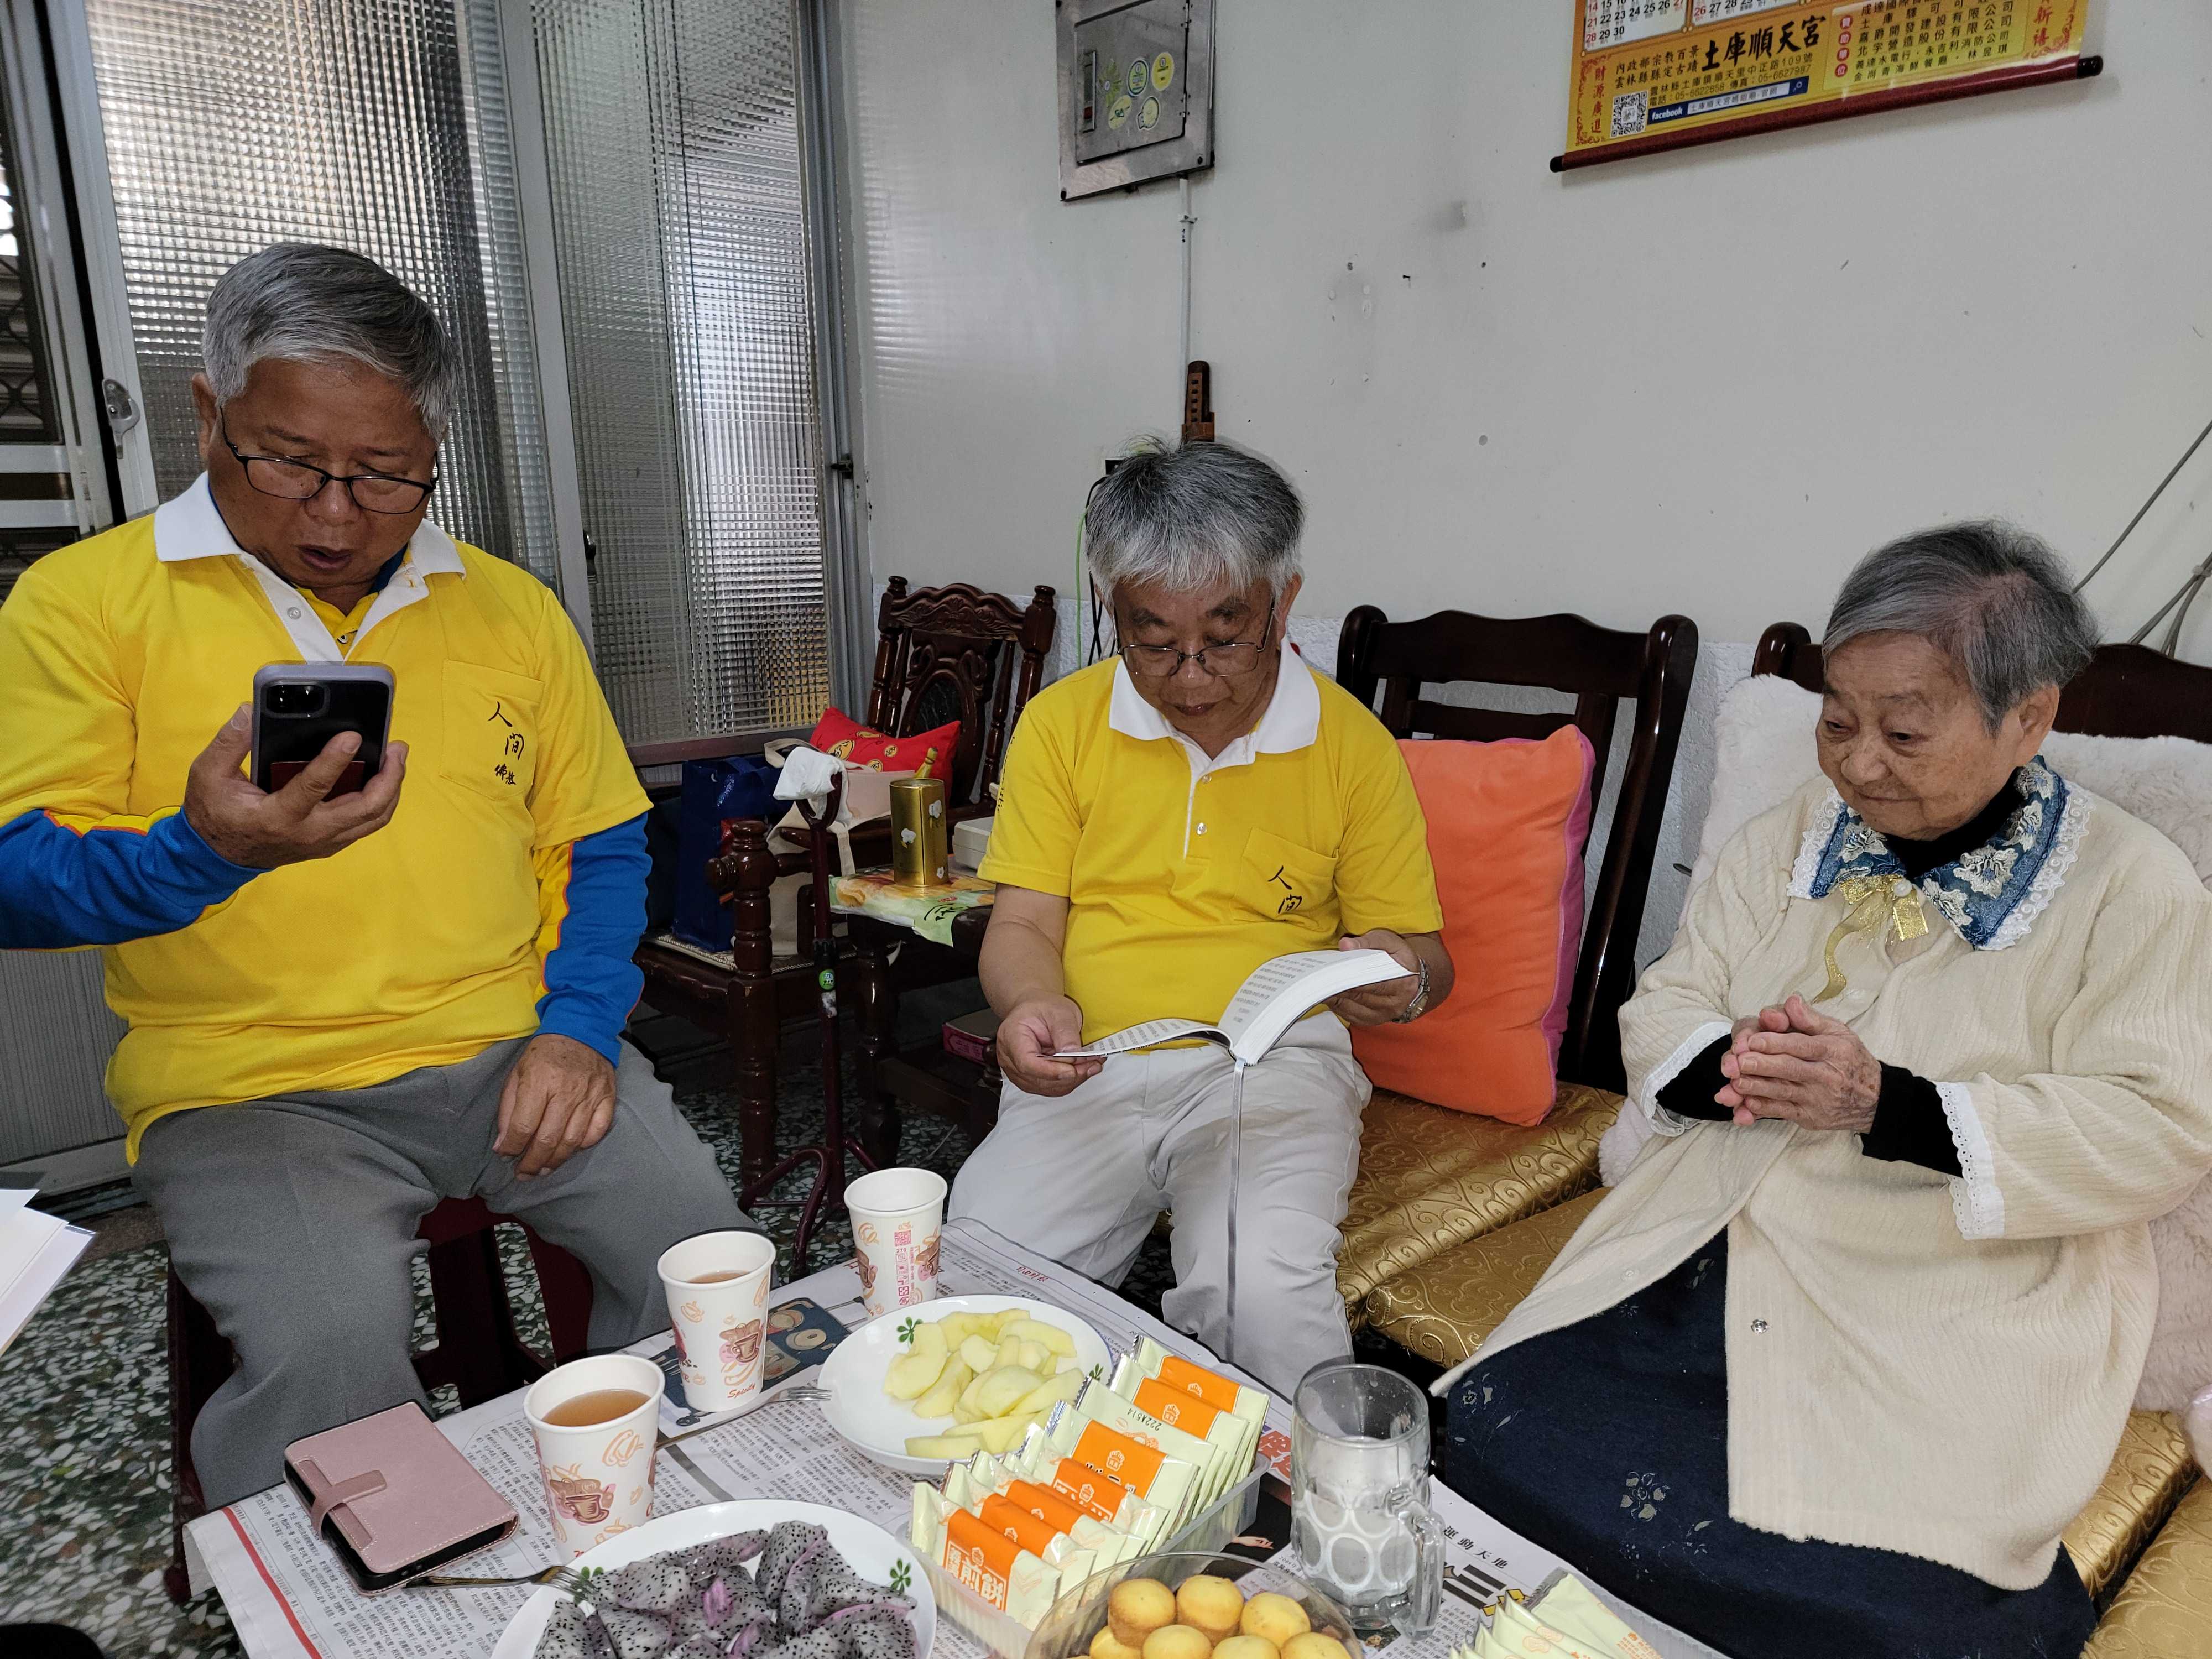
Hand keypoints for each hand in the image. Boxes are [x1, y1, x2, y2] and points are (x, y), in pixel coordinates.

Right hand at [184, 704, 406, 868]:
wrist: (217, 856)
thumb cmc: (214, 813)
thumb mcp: (207, 774)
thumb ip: (229, 742)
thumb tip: (251, 711)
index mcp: (278, 817)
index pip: (314, 787)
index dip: (335, 760)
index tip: (353, 735)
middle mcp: (309, 833)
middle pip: (365, 809)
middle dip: (389, 777)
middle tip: (397, 746)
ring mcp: (324, 842)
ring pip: (373, 819)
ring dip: (391, 788)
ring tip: (396, 758)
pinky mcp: (330, 843)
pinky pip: (365, 823)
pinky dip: (380, 800)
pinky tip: (382, 776)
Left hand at [495, 1035, 616, 1177]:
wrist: (581, 1030)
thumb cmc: (543, 1055)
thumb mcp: (516, 1074)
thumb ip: (508, 1109)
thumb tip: (503, 1146)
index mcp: (539, 1081)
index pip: (523, 1126)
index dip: (512, 1147)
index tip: (506, 1156)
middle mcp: (566, 1091)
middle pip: (548, 1139)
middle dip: (532, 1163)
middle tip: (523, 1174)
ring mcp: (590, 1095)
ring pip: (572, 1140)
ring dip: (555, 1161)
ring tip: (543, 1170)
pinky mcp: (607, 1098)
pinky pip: (597, 1131)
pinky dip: (583, 1145)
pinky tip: (570, 1149)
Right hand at [996, 996, 1101, 1097]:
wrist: (1036, 1011)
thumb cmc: (1042, 1008)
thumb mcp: (1059, 1012)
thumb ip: (1065, 1033)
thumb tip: (1073, 1054)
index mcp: (1011, 1037)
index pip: (1027, 1063)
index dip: (1050, 1071)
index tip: (1072, 1070)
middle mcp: (1010, 1058)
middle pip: (1038, 1079)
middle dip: (1069, 1075)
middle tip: (1093, 1064)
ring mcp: (1018, 1072)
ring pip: (1046, 1087)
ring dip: (1073, 1080)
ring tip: (1092, 1065)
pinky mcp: (1030, 1079)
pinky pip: (1051, 1087)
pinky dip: (1069, 1081)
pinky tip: (1083, 1069)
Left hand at [1325, 930, 1420, 1026]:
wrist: (1410, 979)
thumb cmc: (1399, 958)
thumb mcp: (1390, 942)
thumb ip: (1368, 942)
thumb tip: (1345, 945)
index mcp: (1402, 985)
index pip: (1372, 984)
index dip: (1350, 978)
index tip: (1332, 971)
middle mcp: (1393, 1005)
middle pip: (1358, 996)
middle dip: (1336, 985)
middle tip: (1317, 977)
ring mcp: (1380, 1016)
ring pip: (1349, 1007)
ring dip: (1332, 995)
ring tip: (1318, 983)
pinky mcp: (1369, 1021)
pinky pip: (1347, 1014)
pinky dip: (1335, 1003)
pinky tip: (1326, 991)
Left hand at [1717, 993, 1881, 1132]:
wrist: (1874, 1099)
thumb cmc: (1850, 1059)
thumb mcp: (1838, 1032)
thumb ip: (1811, 1019)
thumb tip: (1791, 1001)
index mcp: (1833, 1051)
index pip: (1802, 1046)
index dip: (1776, 1042)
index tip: (1753, 1040)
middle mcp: (1827, 1076)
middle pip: (1791, 1070)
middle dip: (1763, 1066)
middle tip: (1738, 1061)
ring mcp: (1819, 1099)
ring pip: (1784, 1093)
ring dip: (1758, 1088)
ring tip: (1736, 1082)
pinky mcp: (1811, 1117)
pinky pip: (1785, 1113)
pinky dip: (1766, 1109)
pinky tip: (1748, 1103)